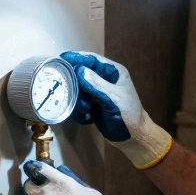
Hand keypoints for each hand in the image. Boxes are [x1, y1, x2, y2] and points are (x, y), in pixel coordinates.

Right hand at [60, 51, 172, 169]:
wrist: (133, 137)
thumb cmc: (128, 115)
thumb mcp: (114, 99)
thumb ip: (97, 85)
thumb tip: (79, 70)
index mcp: (113, 72)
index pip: (92, 60)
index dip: (77, 57)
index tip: (62, 58)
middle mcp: (104, 80)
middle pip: (82, 74)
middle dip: (77, 86)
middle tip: (72, 94)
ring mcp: (98, 93)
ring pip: (79, 90)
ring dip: (79, 101)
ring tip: (87, 109)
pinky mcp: (93, 105)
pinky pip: (80, 103)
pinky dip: (80, 111)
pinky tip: (88, 117)